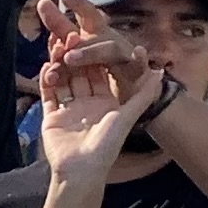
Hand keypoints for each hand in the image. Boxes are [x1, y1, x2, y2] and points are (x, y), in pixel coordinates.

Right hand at [29, 0, 155, 172]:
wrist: (81, 172)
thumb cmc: (107, 146)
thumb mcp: (127, 117)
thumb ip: (143, 94)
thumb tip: (160, 70)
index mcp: (105, 101)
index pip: (100, 72)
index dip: (95, 55)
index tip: (91, 38)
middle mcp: (87, 102)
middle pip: (80, 72)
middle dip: (75, 55)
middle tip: (70, 36)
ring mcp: (68, 108)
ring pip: (63, 79)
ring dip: (59, 63)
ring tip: (56, 46)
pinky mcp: (52, 116)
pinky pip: (49, 93)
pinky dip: (47, 79)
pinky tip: (47, 66)